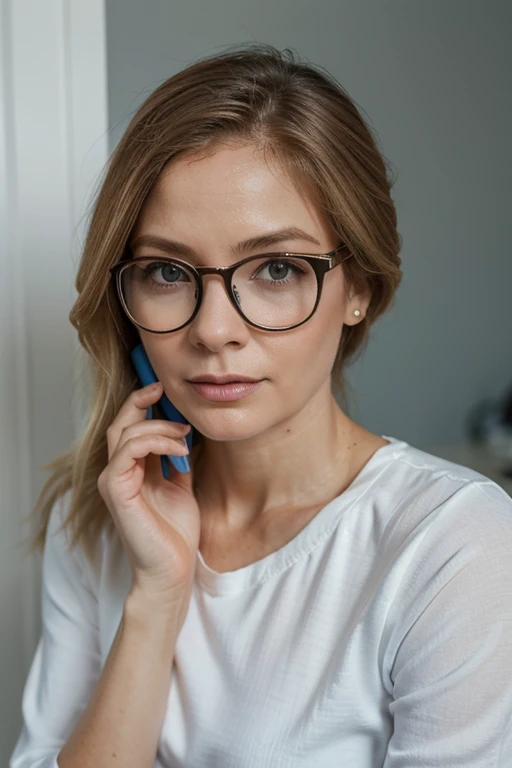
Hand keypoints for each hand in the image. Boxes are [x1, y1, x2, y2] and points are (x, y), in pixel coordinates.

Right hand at [97, 382, 200, 608]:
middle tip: (164, 389)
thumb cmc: (175, 533)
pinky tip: (178, 449)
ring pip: (125, 434)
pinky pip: (127, 452)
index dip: (143, 403)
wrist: (172, 570)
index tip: (164, 388)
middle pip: (121, 423)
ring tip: (185, 434)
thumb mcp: (180, 485)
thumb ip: (175, 459)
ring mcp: (114, 481)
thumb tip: (185, 430)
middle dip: (142, 401)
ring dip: (158, 426)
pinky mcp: (117, 491)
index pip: (129, 426)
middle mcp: (118, 472)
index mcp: (131, 470)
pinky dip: (154, 442)